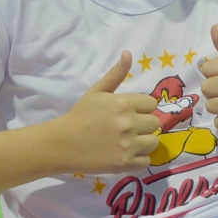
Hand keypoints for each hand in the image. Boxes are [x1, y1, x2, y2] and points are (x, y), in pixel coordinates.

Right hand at [45, 52, 160, 174]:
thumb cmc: (80, 115)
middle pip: (154, 123)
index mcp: (124, 104)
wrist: (63, 143)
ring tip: (128, 142)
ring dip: (143, 142)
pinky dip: (139, 159)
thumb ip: (115, 74)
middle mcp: (129, 124)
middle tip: (128, 128)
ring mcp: (128, 145)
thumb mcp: (96, 91)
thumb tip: (128, 53)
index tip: (131, 113)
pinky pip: (146, 162)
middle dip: (143, 125)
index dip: (142, 108)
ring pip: (153, 142)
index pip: (151, 103)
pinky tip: (126, 154)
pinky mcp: (125, 164)